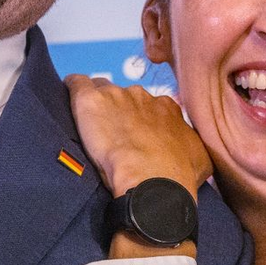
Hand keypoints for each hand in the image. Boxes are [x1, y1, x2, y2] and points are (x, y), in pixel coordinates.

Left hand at [65, 74, 212, 198]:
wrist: (154, 180)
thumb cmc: (178, 175)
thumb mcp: (198, 159)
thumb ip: (190, 146)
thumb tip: (190, 152)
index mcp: (166, 109)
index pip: (147, 105)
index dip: (138, 119)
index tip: (132, 135)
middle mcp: (143, 96)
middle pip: (123, 96)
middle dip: (117, 112)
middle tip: (111, 136)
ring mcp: (116, 95)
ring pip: (101, 91)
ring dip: (97, 107)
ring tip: (89, 127)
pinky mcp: (91, 100)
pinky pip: (76, 84)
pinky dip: (72, 89)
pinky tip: (67, 99)